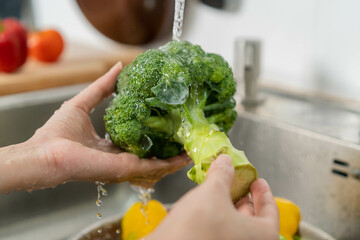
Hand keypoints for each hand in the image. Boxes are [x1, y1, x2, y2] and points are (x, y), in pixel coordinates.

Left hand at [0, 63, 189, 192]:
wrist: (45, 154)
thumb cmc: (57, 133)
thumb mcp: (83, 103)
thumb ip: (102, 87)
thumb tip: (119, 67)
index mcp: (111, 146)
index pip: (138, 141)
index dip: (154, 133)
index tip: (169, 122)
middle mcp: (121, 158)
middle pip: (151, 154)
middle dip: (169, 147)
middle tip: (187, 136)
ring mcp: (125, 166)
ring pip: (157, 163)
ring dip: (175, 157)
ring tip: (192, 147)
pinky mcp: (126, 169)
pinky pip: (154, 167)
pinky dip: (171, 164)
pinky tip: (185, 157)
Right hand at [148, 155, 278, 239]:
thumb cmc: (198, 227)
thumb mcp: (212, 192)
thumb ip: (222, 174)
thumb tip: (225, 161)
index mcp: (261, 236)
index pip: (270, 212)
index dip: (264, 193)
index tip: (258, 181)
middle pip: (253, 220)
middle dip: (243, 199)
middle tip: (237, 184)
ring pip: (235, 228)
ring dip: (228, 208)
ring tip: (218, 191)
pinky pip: (221, 233)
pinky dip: (217, 219)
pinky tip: (205, 206)